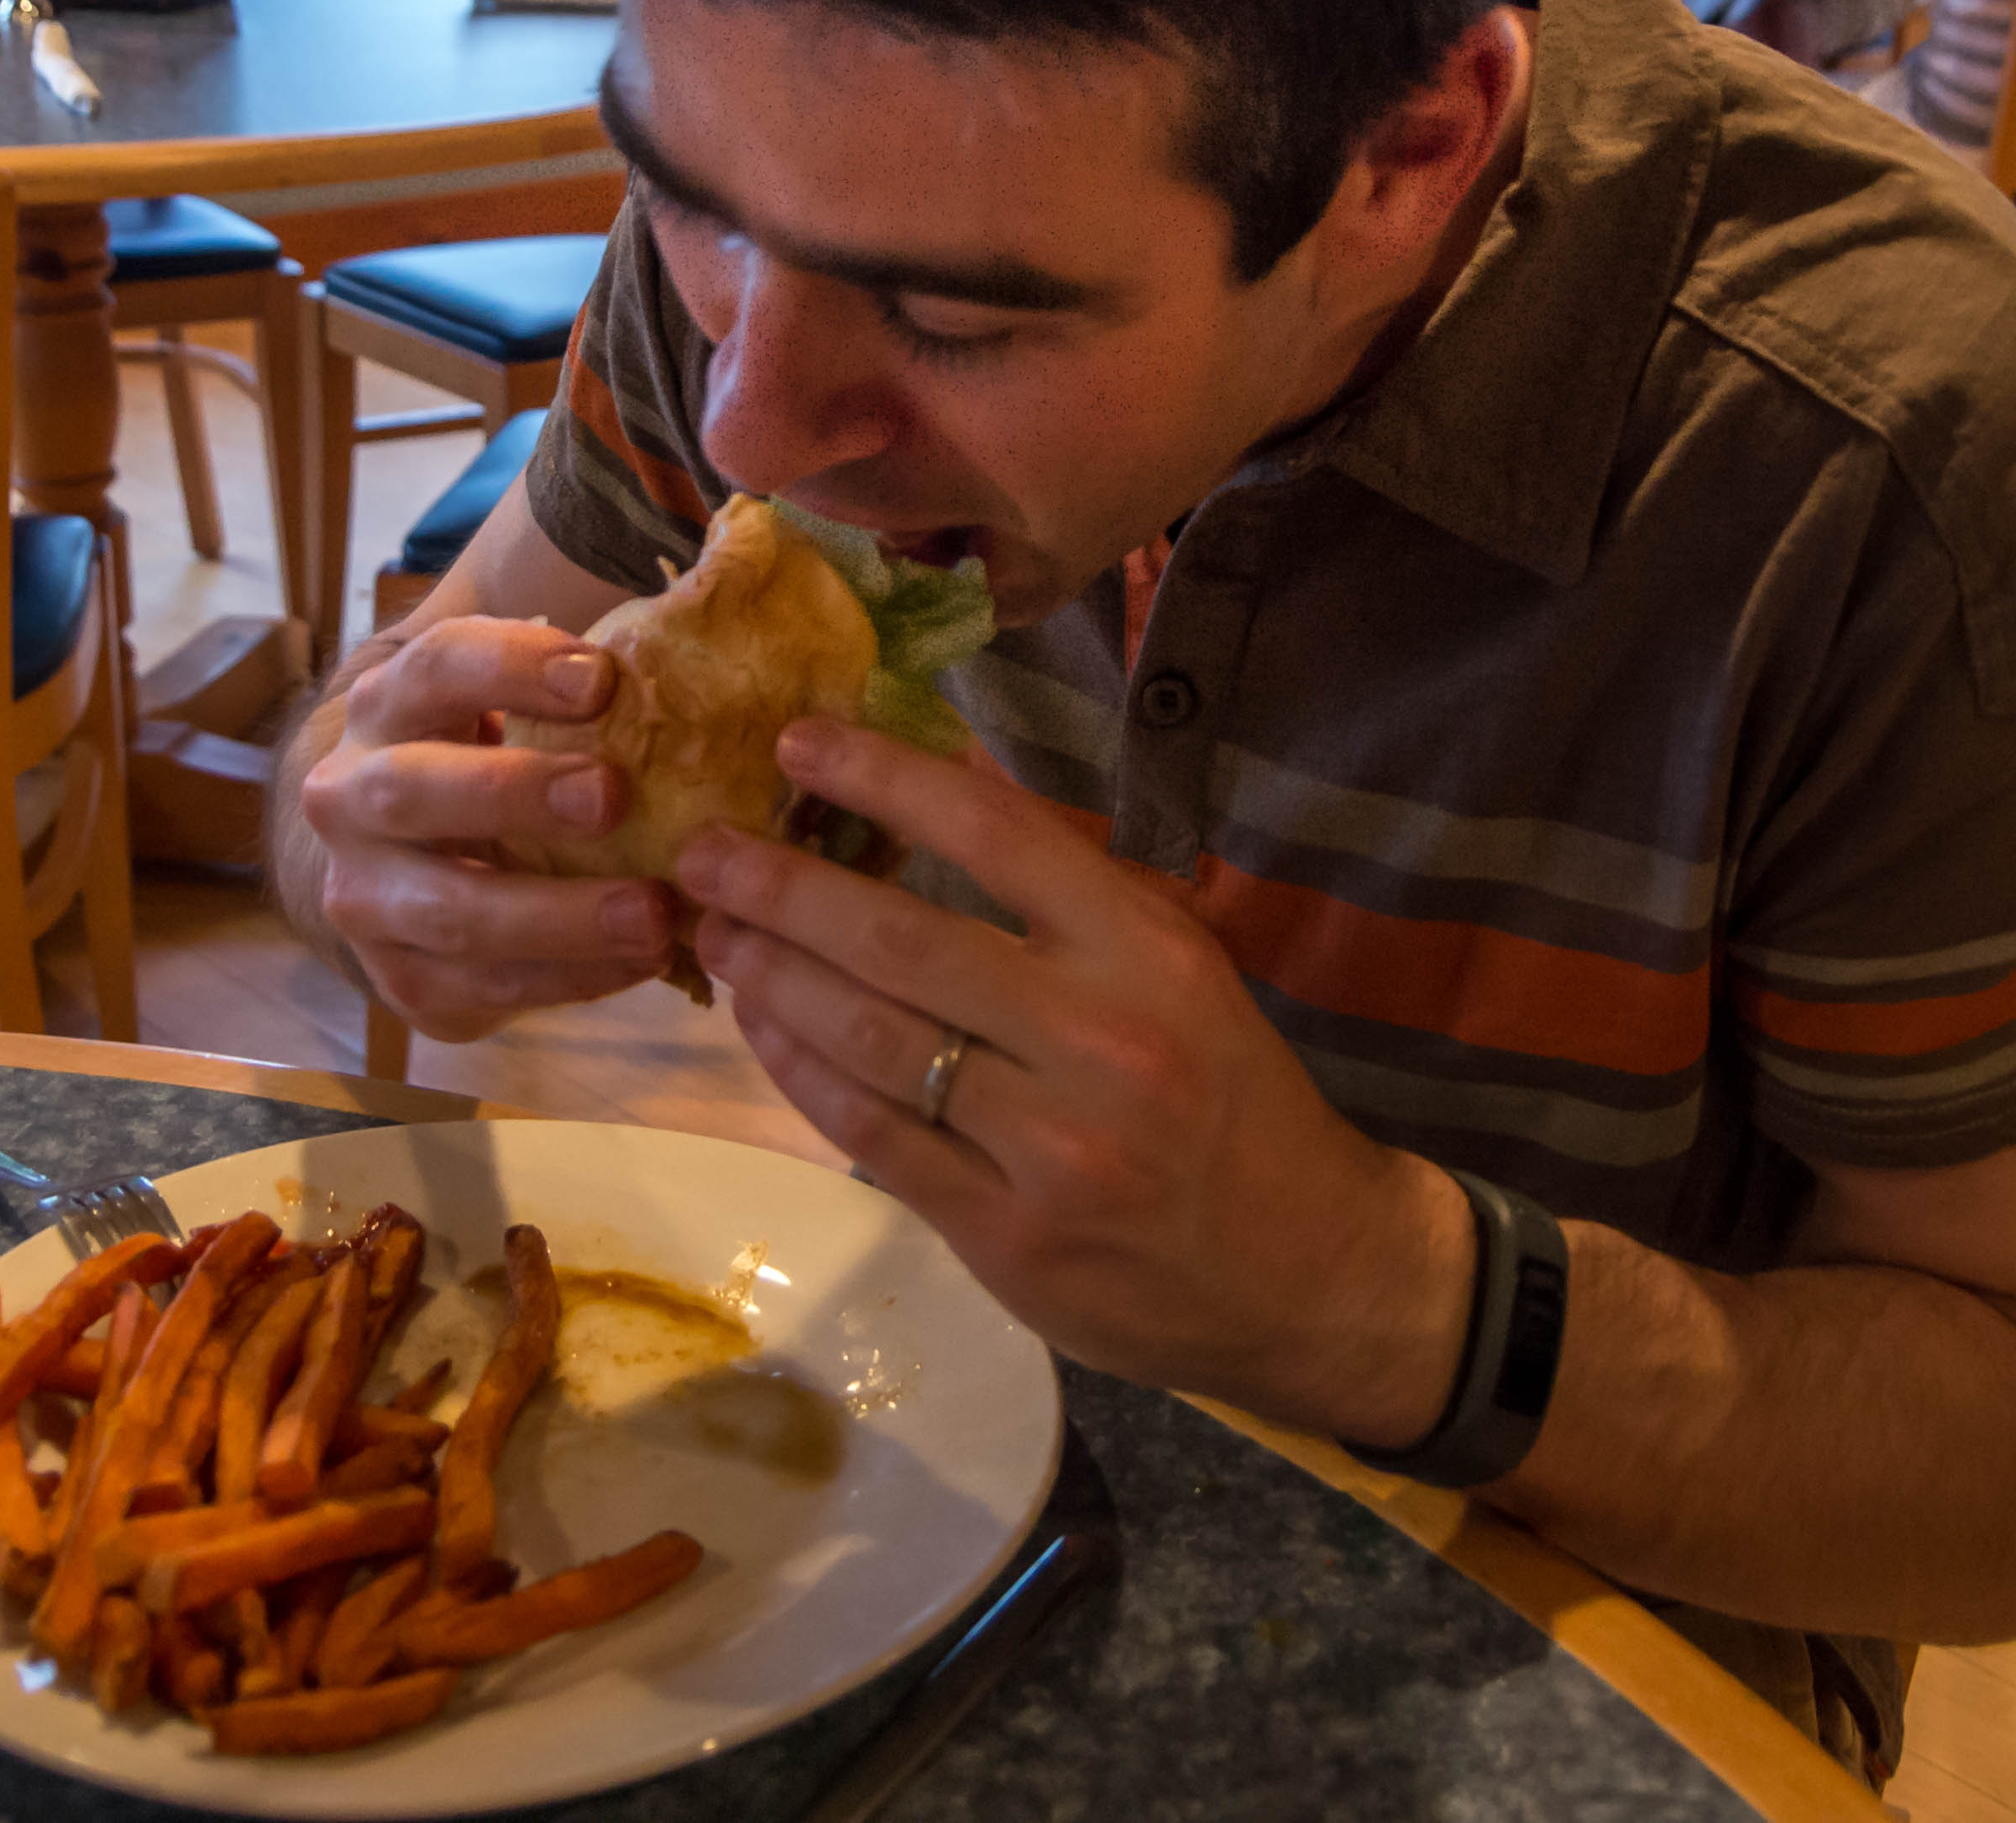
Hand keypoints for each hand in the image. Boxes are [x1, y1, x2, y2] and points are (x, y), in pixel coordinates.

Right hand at [295, 618, 680, 1042]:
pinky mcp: (401, 983)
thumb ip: (583, 674)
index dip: (513, 668)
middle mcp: (349, 797)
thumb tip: (718, 596)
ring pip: (449, 912)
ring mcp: (364, 898)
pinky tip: (642, 963)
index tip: (602, 678)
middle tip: (614, 794)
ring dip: (557, 915)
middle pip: (413, 791)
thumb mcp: (508, 708)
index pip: (436, 668)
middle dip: (514, 793)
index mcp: (388, 707)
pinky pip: (483, 989)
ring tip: (654, 914)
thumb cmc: (490, 762)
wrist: (400, 868)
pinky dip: (568, 980)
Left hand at [680, 720, 1472, 1441]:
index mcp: (1146, 951)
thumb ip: (1066, 897)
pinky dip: (802, 1075)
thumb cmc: (1230, 1094)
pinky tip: (764, 1028)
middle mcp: (1097, 1039)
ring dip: (773, 978)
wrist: (1313, 1273)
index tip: (798, 742)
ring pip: (868, 1041)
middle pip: (900, 941)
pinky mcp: (1003, 1234)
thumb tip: (926, 791)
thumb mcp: (1180, 967)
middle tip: (702, 848)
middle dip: (781, 886)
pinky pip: (871, 1136)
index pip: (995, 834)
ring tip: (717, 930)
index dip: (885, 778)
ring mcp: (1046, 1147)